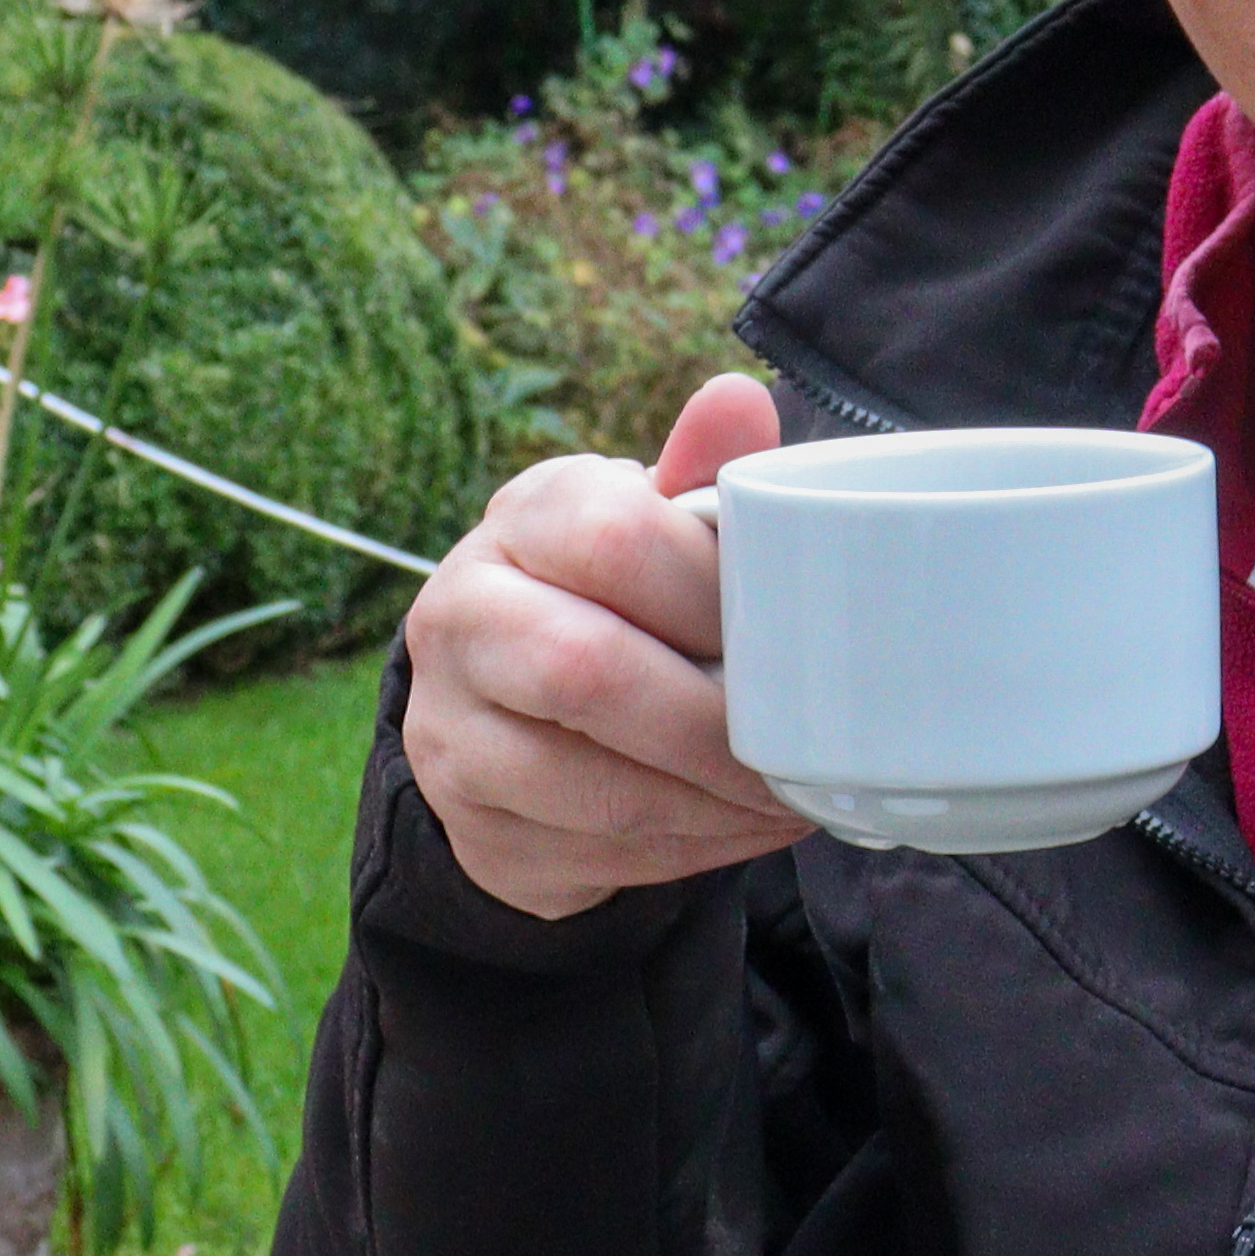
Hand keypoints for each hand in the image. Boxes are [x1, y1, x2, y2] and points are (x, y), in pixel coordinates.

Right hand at [401, 373, 814, 920]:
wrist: (511, 705)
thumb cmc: (619, 596)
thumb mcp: (655, 525)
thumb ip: (702, 475)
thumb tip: (738, 400)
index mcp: (521, 519)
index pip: (613, 536)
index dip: (715, 592)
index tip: (792, 628)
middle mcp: (458, 616)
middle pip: (588, 670)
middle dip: (717, 722)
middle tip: (805, 744)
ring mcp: (449, 731)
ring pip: (594, 784)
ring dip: (717, 801)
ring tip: (792, 793)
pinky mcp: (475, 828)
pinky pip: (597, 855)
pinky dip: (695, 849)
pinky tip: (745, 825)